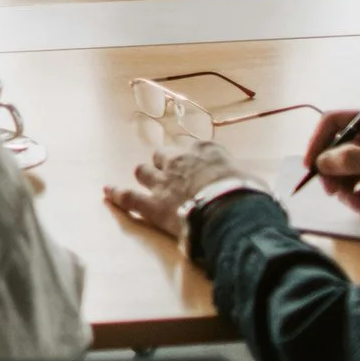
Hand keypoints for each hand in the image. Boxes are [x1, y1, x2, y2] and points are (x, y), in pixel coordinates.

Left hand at [104, 138, 255, 239]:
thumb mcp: (252, 182)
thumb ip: (243, 182)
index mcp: (206, 151)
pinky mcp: (153, 204)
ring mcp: (163, 181)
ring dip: (146, 177)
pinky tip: (107, 192)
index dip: (195, 158)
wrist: (232, 212)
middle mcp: (180, 160)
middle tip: (171, 176)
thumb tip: (251, 192)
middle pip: (163, 155)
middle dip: (165, 164)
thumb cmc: (249, 197)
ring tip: (147, 182)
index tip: (198, 164)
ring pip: (144, 171)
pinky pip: (128, 197)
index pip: (196, 147)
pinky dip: (117, 195)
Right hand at [308, 108, 359, 226]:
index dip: (320, 142)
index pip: (338, 122)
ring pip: (356, 174)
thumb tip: (321, 162)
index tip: (312, 167)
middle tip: (334, 193)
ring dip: (351, 191)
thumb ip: (351, 159)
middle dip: (336, 173)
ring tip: (358, 208)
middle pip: (344, 152)